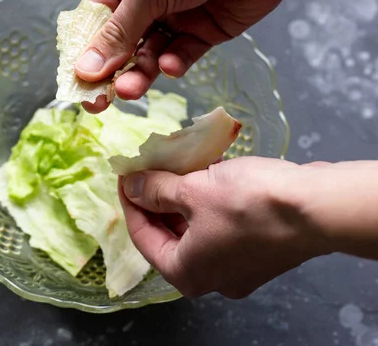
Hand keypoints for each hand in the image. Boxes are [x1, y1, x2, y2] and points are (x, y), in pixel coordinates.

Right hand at [76, 0, 324, 113]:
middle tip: (99, 102)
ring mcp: (176, 15)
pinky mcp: (204, 31)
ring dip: (138, 74)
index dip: (84, 51)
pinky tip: (170, 65)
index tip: (76, 81)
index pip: (95, 19)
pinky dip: (174, 64)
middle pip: (119, 43)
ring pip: (148, 54)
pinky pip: (182, 55)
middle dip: (109, 72)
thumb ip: (119, 31)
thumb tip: (86, 69)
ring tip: (130, 91)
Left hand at [117, 156, 333, 298]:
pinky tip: (207, 173)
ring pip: (196, 228)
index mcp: (187, 273)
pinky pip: (220, 226)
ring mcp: (237, 267)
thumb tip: (132, 187)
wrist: (318, 208)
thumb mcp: (192, 191)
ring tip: (177, 166)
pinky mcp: (258, 251)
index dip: (130, 204)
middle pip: (169, 235)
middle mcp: (211, 278)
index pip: (143, 238)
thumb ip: (156, 190)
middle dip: (158, 199)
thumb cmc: (250, 203)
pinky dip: (209, 202)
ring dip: (184, 197)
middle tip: (150, 170)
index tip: (126, 177)